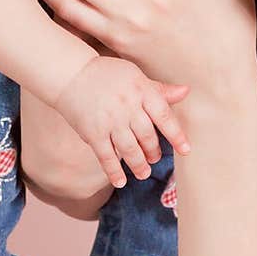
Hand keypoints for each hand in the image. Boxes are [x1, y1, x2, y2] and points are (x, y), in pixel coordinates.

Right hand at [53, 56, 190, 188]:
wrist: (70, 73)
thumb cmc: (107, 75)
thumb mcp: (135, 76)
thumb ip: (159, 89)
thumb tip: (185, 92)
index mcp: (141, 90)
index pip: (164, 116)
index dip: (176, 135)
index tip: (186, 150)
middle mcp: (128, 106)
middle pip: (147, 135)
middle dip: (153, 151)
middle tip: (155, 159)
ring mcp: (110, 120)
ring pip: (130, 149)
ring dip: (139, 164)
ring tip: (143, 173)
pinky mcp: (93, 132)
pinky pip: (106, 156)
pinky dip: (114, 171)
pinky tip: (120, 182)